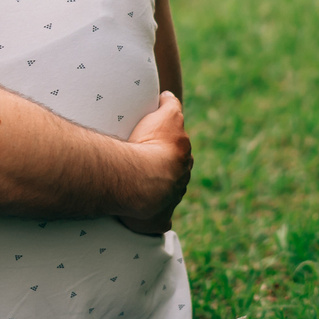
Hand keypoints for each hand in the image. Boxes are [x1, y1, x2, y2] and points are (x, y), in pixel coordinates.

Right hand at [117, 92, 190, 234]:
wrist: (143, 179)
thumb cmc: (151, 146)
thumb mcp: (165, 116)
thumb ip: (170, 104)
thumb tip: (169, 96)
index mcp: (184, 159)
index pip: (179, 155)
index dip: (168, 151)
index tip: (154, 149)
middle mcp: (181, 182)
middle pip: (174, 177)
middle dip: (164, 174)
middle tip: (142, 169)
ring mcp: (171, 202)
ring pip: (166, 197)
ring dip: (155, 195)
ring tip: (134, 190)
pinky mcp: (160, 221)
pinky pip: (157, 222)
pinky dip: (152, 221)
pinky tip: (141, 218)